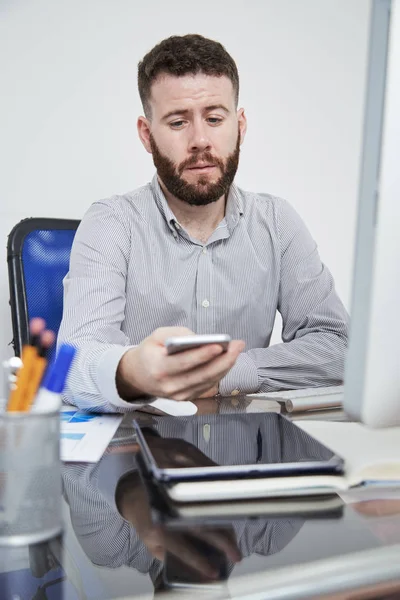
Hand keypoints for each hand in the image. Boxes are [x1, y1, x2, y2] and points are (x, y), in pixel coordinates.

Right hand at [117, 327, 243, 400]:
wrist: (136, 376)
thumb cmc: (149, 353)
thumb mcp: (156, 336)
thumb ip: (176, 334)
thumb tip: (200, 339)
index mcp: (159, 368)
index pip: (184, 363)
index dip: (203, 355)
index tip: (219, 346)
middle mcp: (169, 385)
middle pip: (202, 374)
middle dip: (223, 360)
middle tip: (237, 346)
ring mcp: (178, 395)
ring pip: (208, 381)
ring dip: (225, 366)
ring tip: (236, 351)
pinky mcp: (186, 399)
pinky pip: (207, 386)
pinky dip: (219, 373)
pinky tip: (227, 361)